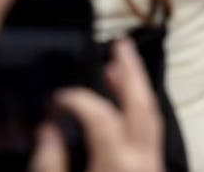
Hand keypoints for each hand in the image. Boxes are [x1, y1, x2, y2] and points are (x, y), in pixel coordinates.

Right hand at [30, 37, 164, 171]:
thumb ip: (50, 165)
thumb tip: (48, 132)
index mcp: (116, 164)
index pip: (102, 117)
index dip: (80, 100)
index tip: (60, 96)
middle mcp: (142, 160)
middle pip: (142, 104)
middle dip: (133, 70)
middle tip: (123, 44)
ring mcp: (153, 164)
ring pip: (153, 115)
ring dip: (138, 86)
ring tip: (123, 65)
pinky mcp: (155, 167)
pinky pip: (152, 129)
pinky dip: (141, 109)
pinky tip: (129, 100)